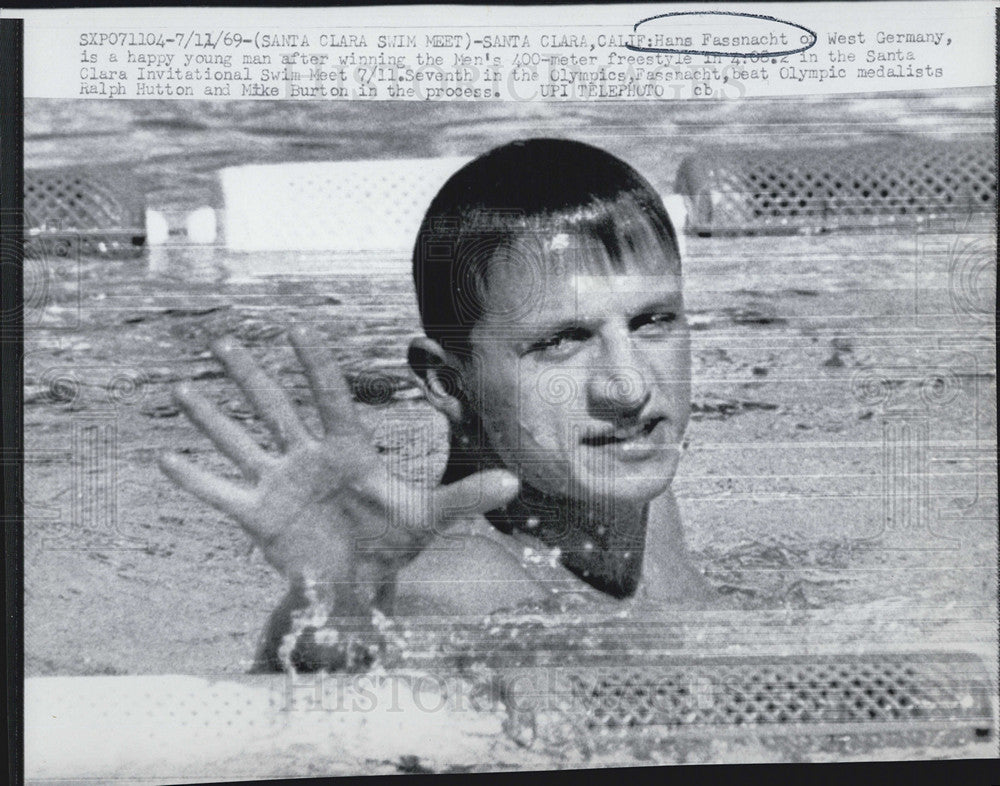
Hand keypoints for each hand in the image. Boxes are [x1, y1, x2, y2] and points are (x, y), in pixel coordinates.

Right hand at [159, 327, 519, 611]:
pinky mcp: (257, 515)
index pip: (328, 397)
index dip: (313, 364)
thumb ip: (466, 497)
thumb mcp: (430, 516)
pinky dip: (193, 479)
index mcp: (347, 450)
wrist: (362, 579)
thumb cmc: (395, 539)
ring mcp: (279, 483)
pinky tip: (164, 457)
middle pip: (275, 409)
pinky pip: (219, 493)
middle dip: (251, 376)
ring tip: (181, 388)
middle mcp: (308, 458)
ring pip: (240, 442)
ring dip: (211, 417)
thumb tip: (516, 482)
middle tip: (224, 340)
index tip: (296, 327)